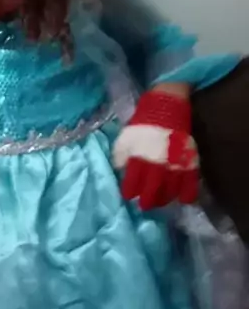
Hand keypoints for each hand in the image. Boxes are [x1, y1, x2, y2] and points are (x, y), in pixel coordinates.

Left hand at [113, 89, 198, 209]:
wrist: (167, 103)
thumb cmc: (144, 120)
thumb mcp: (126, 135)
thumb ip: (121, 153)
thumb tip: (119, 168)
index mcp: (138, 157)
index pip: (132, 181)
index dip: (130, 191)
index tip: (129, 196)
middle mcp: (156, 163)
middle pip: (152, 190)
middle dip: (148, 200)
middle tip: (145, 206)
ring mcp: (174, 162)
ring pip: (170, 189)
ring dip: (165, 198)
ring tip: (161, 202)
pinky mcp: (188, 159)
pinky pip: (190, 181)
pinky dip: (188, 193)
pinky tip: (185, 200)